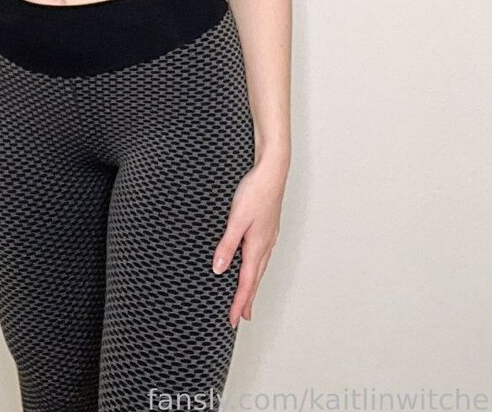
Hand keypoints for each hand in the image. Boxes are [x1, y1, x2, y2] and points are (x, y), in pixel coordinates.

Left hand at [211, 155, 288, 326]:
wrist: (273, 171)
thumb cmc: (256, 191)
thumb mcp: (236, 219)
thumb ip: (227, 245)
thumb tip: (219, 269)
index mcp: (258, 246)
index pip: (246, 282)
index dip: (239, 302)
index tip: (234, 320)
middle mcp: (265, 245)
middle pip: (255, 279)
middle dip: (247, 299)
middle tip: (242, 317)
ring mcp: (268, 236)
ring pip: (259, 267)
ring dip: (252, 285)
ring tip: (247, 297)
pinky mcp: (268, 227)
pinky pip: (261, 255)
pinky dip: (255, 268)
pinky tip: (253, 264)